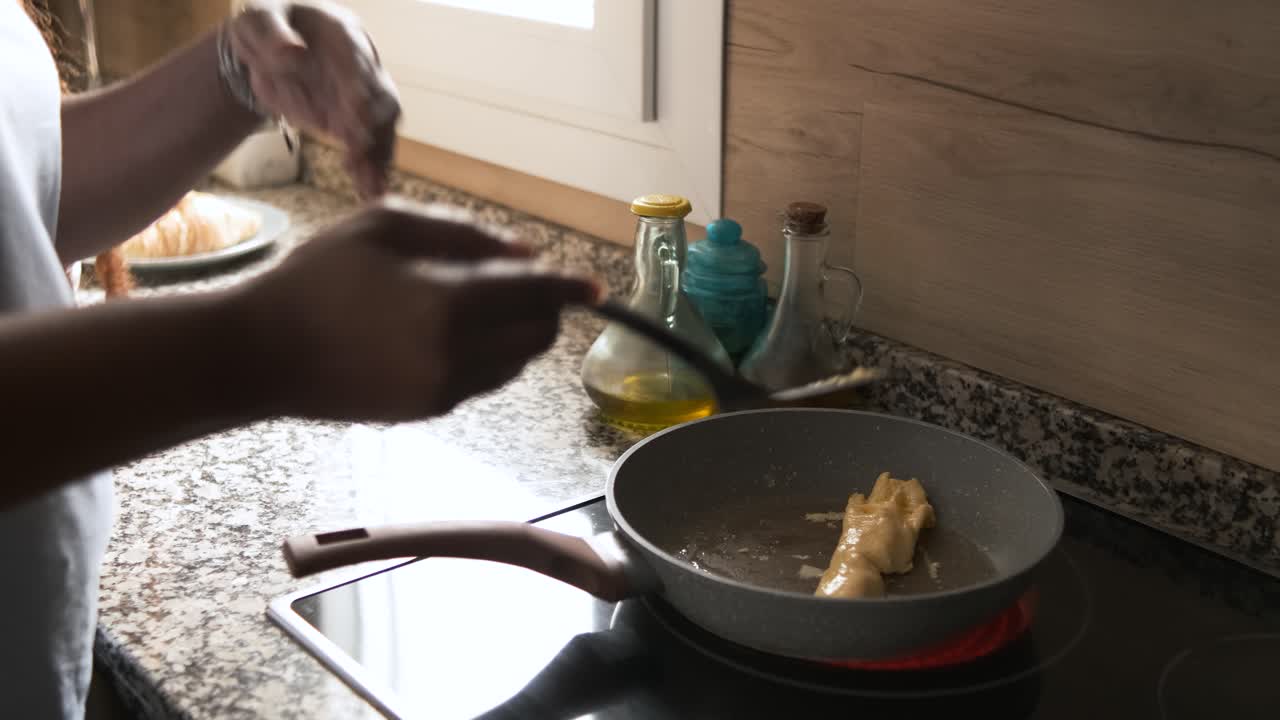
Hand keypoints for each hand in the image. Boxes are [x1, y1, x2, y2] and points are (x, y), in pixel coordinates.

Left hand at [226, 1, 399, 196]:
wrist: (270, 47)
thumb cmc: (265, 27)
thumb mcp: (257, 20)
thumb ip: (272, 34)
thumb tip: (292, 54)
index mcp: (343, 35)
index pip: (358, 64)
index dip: (360, 91)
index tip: (358, 117)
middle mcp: (363, 66)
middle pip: (382, 99)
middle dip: (375, 130)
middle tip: (359, 154)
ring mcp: (361, 96)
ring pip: (382, 128)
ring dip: (378, 156)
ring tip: (371, 185)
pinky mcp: (354, 121)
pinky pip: (370, 146)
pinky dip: (370, 168)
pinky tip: (368, 189)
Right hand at [233, 197, 599, 420]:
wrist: (261, 354)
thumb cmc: (316, 277)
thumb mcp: (385, 227)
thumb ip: (463, 234)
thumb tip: (524, 252)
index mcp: (448, 302)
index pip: (535, 293)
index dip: (571, 287)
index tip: (598, 288)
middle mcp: (458, 354)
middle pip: (537, 335)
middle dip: (544, 308)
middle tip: (522, 283)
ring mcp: (446, 390)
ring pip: (516, 363)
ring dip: (518, 333)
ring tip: (478, 304)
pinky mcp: (431, 410)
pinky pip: (486, 381)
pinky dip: (490, 355)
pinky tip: (453, 333)